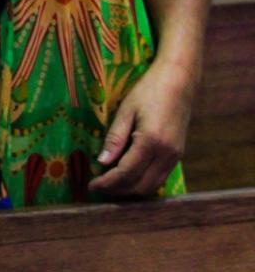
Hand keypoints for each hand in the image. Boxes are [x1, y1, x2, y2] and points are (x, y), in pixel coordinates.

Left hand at [88, 60, 196, 197]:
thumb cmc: (149, 90)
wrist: (179, 80)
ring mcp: (175, 157)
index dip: (107, 182)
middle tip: (99, 187)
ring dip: (131, 190)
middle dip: (117, 190)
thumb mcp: (126, 110)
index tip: (92, 185)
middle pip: (139, 185)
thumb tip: (102, 162)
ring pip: (152, 186)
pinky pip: (160, 178)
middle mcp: (166, 154)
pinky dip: (144, 183)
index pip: (125, 173)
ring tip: (111, 185)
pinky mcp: (178, 155)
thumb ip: (115, 138)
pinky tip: (130, 177)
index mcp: (150, 141)